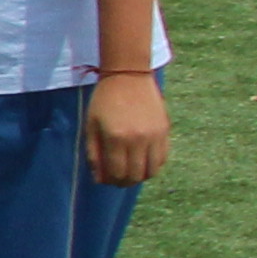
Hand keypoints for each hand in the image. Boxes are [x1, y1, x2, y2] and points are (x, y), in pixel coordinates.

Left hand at [86, 71, 170, 185]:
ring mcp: (154, 135)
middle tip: (118, 178)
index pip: (117, 173)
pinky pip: (162, 158)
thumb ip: (94, 154)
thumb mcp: (91, 126)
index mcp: (116, 138)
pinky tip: (143, 160)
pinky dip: (153, 165)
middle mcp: (138, 139)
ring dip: (140, 176)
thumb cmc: (104, 100)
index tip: (106, 179)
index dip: (111, 181)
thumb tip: (99, 179)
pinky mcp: (165, 130)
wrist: (128, 75)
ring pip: (151, 171)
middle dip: (124, 182)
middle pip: (135, 176)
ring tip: (131, 170)